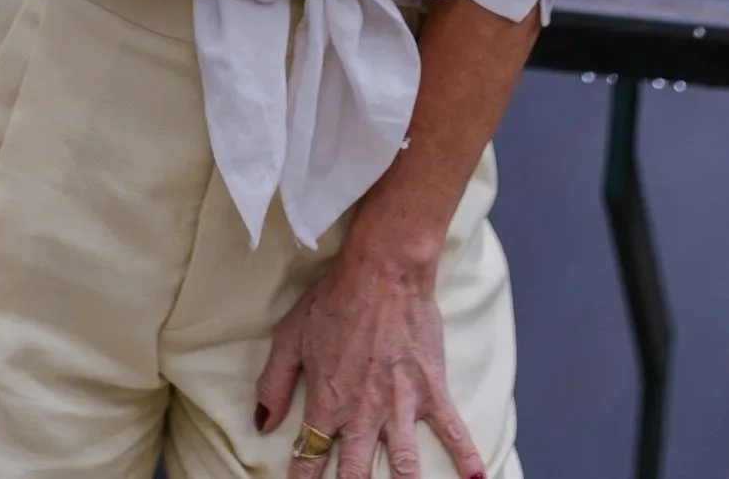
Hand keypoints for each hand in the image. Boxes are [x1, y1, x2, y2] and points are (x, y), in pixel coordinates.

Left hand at [253, 244, 485, 478]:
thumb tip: (261, 422)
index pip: (309, 456)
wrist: (382, 270)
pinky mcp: (431, 390)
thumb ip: (273, 383)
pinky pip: (453, 431)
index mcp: (327, 402)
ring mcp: (400, 405)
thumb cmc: (335, 298)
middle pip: (355, 474)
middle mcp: (363, 413)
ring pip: (403, 467)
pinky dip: (467, 458)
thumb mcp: (290, 336)